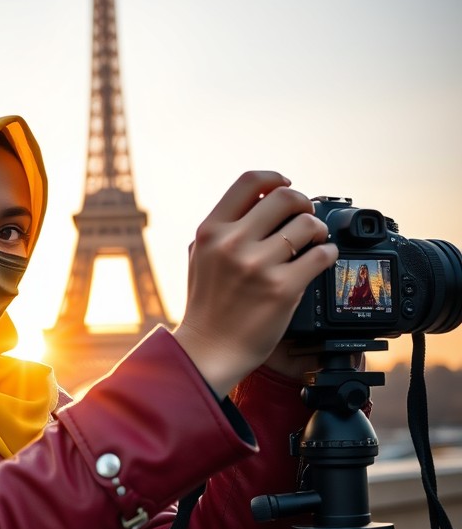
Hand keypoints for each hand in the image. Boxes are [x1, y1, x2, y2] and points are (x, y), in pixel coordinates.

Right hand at [172, 171, 337, 396]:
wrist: (209, 349)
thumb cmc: (207, 305)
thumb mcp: (201, 256)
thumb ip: (223, 227)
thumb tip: (259, 199)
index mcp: (211, 231)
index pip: (250, 182)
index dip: (275, 179)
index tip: (286, 185)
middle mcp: (233, 243)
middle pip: (285, 197)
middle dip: (303, 203)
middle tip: (306, 216)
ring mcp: (258, 266)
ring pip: (308, 224)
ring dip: (318, 230)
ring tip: (315, 241)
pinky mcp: (282, 289)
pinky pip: (321, 255)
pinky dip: (328, 254)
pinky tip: (321, 260)